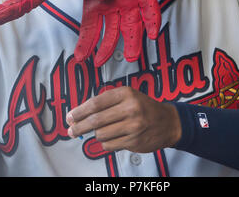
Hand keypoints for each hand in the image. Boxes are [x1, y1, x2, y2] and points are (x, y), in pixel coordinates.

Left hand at [66, 86, 181, 152]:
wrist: (168, 122)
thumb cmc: (143, 107)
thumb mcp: (128, 96)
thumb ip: (107, 102)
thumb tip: (79, 114)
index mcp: (126, 93)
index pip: (96, 103)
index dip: (80, 111)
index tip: (70, 116)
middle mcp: (130, 109)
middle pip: (96, 120)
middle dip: (79, 126)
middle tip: (70, 130)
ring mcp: (133, 127)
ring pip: (101, 134)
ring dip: (95, 135)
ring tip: (98, 131)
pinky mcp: (134, 142)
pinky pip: (109, 145)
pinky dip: (105, 143)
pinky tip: (110, 137)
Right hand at [75, 0, 160, 66]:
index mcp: (96, 1)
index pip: (90, 27)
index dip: (85, 43)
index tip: (80, 59)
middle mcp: (113, 4)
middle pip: (111, 31)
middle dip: (108, 48)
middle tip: (103, 62)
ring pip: (132, 25)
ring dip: (133, 41)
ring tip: (132, 56)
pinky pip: (150, 8)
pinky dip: (152, 21)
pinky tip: (154, 33)